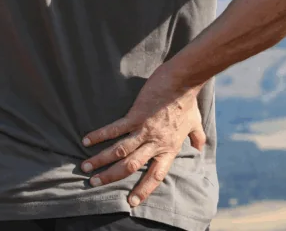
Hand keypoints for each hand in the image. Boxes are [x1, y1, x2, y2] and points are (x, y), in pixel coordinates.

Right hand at [80, 69, 206, 207]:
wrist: (182, 82)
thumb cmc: (188, 101)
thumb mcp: (195, 123)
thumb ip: (197, 137)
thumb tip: (199, 146)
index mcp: (169, 148)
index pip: (155, 175)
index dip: (143, 189)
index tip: (132, 202)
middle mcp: (155, 143)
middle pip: (130, 166)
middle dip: (110, 177)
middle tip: (94, 184)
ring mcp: (144, 130)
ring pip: (119, 151)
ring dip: (101, 160)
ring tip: (86, 167)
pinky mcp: (136, 116)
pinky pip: (115, 129)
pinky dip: (99, 136)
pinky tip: (86, 141)